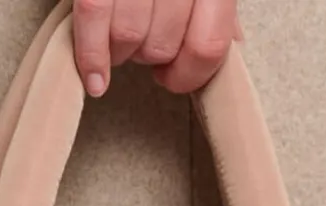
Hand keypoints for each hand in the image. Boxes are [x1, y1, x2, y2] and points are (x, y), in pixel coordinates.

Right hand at [73, 0, 241, 96]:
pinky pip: (94, 15)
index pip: (210, 45)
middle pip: (163, 45)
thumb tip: (235, 43)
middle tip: (138, 45)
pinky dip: (90, 54)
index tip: (171, 76)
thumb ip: (214, 6)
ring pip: (130, 34)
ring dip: (118, 52)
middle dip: (147, 57)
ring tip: (114, 41)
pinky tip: (94, 77)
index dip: (189, 74)